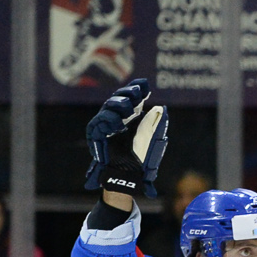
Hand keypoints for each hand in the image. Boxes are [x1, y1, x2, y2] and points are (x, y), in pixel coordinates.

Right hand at [84, 79, 167, 198]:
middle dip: (128, 92)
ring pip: (109, 105)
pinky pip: (101, 120)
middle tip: (138, 91)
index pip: (132, 99)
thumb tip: (159, 107)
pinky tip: (118, 122)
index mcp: (131, 117)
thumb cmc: (139, 157)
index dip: (136, 89)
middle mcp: (119, 118)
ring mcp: (107, 124)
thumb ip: (152, 123)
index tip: (144, 84)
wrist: (128, 172)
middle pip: (120, 98)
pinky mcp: (97, 132)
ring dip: (120, 103)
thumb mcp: (149, 137)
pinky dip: (109, 119)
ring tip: (130, 105)